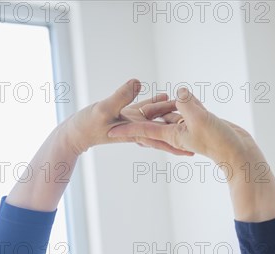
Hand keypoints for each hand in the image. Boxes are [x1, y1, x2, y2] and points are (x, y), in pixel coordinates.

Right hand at [61, 79, 194, 155]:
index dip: (176, 143)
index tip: (192, 149)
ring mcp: (131, 121)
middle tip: (199, 130)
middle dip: (180, 131)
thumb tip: (137, 82)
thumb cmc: (86, 126)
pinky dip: (155, 103)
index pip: (160, 138)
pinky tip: (165, 96)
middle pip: (163, 129)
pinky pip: (144, 108)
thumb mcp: (104, 109)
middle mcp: (137, 129)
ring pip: (156, 117)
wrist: (75, 132)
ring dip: (171, 114)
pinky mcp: (124, 113)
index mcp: (135, 132)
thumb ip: (120, 96)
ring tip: (188, 111)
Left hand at [107, 87, 258, 163]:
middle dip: (137, 117)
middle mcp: (177, 133)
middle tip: (117, 112)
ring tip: (140, 102)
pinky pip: (184, 114)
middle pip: (153, 122)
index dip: (126, 129)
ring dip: (158, 108)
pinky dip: (180, 106)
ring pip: (168, 116)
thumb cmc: (221, 141)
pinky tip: (178, 98)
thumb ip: (187, 105)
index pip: (144, 131)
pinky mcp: (200, 124)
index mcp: (172, 135)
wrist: (239, 153)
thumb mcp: (202, 120)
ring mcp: (188, 129)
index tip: (108, 130)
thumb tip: (177, 92)